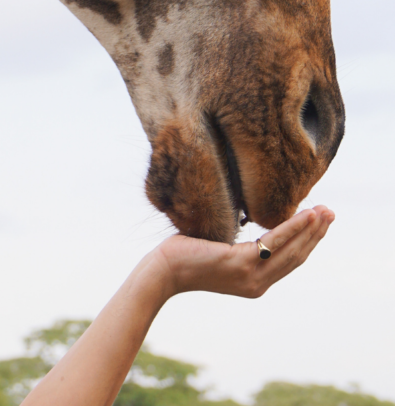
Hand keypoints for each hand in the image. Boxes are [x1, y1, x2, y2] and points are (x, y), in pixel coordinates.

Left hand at [147, 205, 333, 300]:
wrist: (164, 269)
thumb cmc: (185, 255)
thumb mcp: (220, 250)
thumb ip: (238, 245)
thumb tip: (245, 224)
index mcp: (254, 280)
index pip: (288, 261)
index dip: (306, 243)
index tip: (319, 224)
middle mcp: (258, 283)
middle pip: (296, 256)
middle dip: (316, 234)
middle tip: (331, 214)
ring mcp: (251, 275)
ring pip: (290, 249)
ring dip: (310, 229)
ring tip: (324, 212)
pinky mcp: (241, 263)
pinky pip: (274, 242)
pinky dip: (293, 228)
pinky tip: (305, 215)